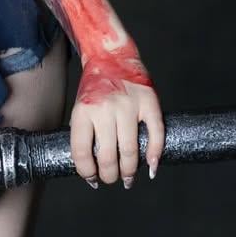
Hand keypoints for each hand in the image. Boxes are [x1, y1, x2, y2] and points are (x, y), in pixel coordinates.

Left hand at [69, 50, 164, 186]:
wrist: (111, 56)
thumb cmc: (94, 87)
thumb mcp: (80, 108)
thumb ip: (84, 133)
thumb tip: (92, 167)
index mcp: (83, 111)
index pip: (82, 152)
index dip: (87, 172)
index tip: (92, 179)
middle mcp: (105, 109)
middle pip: (108, 156)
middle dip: (109, 175)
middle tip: (111, 179)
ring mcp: (128, 105)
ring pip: (130, 150)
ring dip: (129, 171)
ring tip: (128, 178)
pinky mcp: (148, 102)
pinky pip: (155, 133)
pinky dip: (155, 154)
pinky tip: (151, 166)